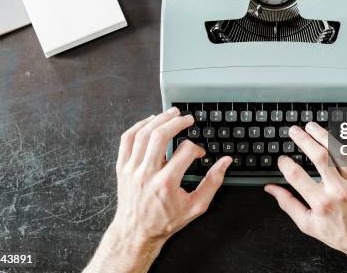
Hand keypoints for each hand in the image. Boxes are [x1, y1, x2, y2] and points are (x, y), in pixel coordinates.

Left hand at [84, 108, 231, 272]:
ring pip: (143, 134)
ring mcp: (131, 169)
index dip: (197, 149)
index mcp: (166, 183)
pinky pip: (127, 140)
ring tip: (171, 113)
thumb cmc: (165, 221)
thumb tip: (225, 162)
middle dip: (177, 122)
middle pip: (160, 135)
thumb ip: (213, 182)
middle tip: (187, 118)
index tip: (200, 153)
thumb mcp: (195, 206)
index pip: (185, 151)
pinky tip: (150, 122)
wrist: (136, 232)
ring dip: (159, 119)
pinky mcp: (122, 167)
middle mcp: (146, 173)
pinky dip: (138, 126)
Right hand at [265, 122, 346, 272]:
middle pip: (318, 156)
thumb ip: (289, 205)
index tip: (282, 159)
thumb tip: (272, 190)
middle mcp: (337, 189)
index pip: (297, 176)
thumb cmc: (343, 235)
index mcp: (321, 202)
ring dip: (323, 135)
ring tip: (312, 127)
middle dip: (303, 140)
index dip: (285, 164)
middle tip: (294, 131)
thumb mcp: (309, 226)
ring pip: (338, 152)